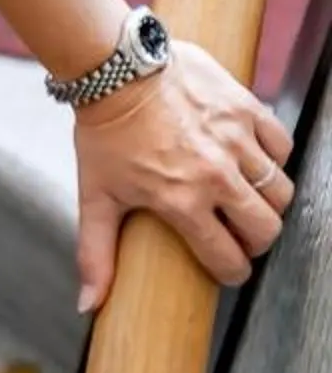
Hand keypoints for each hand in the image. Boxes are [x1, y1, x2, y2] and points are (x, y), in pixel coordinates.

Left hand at [73, 40, 293, 313]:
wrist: (114, 68)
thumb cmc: (104, 131)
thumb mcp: (95, 196)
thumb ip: (95, 254)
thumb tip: (89, 305)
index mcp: (182, 201)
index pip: (228, 259)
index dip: (232, 272)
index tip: (228, 267)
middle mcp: (217, 175)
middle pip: (266, 228)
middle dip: (257, 241)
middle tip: (242, 235)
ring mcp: (236, 141)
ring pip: (281, 191)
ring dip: (269, 202)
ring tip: (249, 199)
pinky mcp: (246, 110)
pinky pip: (282, 144)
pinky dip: (275, 157)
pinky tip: (255, 160)